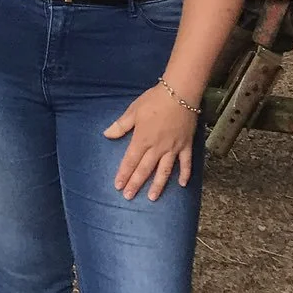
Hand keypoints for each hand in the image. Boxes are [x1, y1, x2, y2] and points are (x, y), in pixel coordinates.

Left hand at [104, 85, 197, 200]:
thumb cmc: (153, 101)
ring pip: (164, 171)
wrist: (179, 94)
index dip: (124, 174)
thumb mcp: (133, 111)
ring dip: (158, 185)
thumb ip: (120, 125)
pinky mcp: (186, 146)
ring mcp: (173, 148)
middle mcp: (157, 148)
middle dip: (136, 183)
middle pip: (145, 169)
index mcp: (142, 139)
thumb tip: (106, 135)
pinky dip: (185, 174)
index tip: (118, 186)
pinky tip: (182, 184)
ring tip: (152, 198)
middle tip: (129, 197)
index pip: (130, 160)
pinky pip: (186, 163)